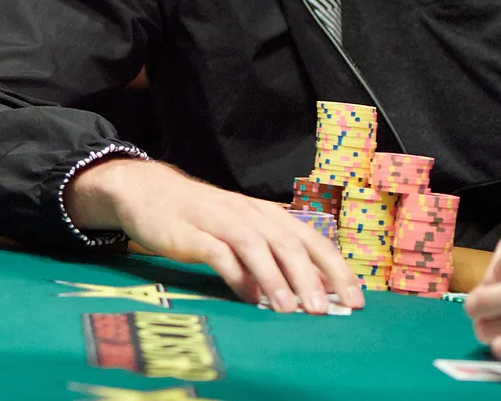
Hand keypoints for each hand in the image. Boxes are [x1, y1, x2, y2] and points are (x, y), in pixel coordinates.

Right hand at [64, 158, 361, 312]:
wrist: (146, 190)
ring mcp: (217, 221)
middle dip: (311, 276)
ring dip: (276, 277)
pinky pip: (217, 253)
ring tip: (291, 309)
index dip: (334, 267)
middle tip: (328, 310)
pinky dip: (235, 273)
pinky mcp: (189, 233)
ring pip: (255, 246)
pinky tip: (248, 295)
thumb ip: (270, 254)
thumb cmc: (200, 215)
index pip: (309, 238)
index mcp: (264, 213)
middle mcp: (247, 213)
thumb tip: (306, 290)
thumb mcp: (239, 227)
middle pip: (287, 242)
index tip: (355, 298)